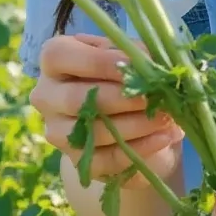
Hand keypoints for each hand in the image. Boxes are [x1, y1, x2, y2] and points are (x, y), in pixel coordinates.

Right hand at [30, 33, 184, 190]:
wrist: (127, 115)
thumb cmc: (125, 74)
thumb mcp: (129, 56)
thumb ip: (136, 55)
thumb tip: (152, 65)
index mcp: (54, 59)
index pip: (60, 56)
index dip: (100, 62)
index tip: (138, 65)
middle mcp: (46, 96)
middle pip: (75, 99)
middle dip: (122, 98)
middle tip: (157, 96)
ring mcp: (57, 131)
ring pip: (91, 132)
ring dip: (136, 125)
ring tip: (168, 117)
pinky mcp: (76, 161)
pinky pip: (106, 160)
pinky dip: (140, 148)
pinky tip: (165, 136)